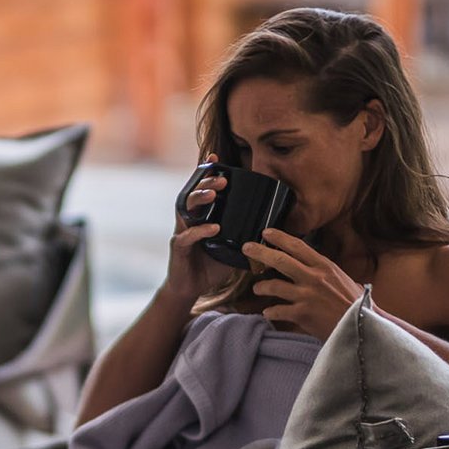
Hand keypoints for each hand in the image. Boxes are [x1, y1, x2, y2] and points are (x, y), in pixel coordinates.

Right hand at [163, 154, 232, 303]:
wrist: (189, 288)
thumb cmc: (209, 266)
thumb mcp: (229, 248)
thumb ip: (242, 237)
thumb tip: (269, 232)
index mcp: (199, 216)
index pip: (200, 190)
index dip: (205, 173)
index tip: (216, 159)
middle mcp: (188, 220)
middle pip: (193, 193)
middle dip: (207, 183)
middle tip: (223, 179)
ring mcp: (181, 232)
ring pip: (186, 209)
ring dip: (200, 199)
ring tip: (214, 194)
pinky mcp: (178, 247)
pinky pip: (188, 236)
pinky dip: (201, 231)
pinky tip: (213, 227)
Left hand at [241, 229, 362, 340]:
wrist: (363, 328)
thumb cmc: (356, 305)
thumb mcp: (345, 280)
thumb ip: (328, 273)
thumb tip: (320, 269)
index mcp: (325, 267)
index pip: (298, 246)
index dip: (279, 237)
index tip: (266, 233)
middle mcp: (314, 278)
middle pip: (280, 260)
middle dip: (260, 252)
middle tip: (247, 248)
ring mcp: (307, 296)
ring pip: (274, 285)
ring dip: (262, 286)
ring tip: (256, 288)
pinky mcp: (302, 315)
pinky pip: (277, 310)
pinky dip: (270, 311)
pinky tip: (267, 312)